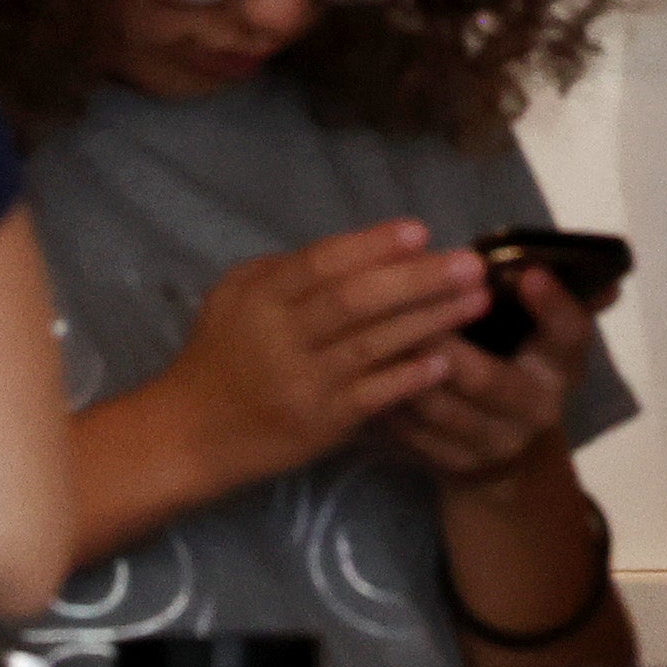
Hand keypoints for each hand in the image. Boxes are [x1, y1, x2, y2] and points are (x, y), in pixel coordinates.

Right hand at [156, 220, 488, 494]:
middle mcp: (283, 336)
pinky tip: (448, 359)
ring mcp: (305, 383)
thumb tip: (357, 249)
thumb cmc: (217, 357)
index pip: (323, 263)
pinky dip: (411, 376)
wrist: (190, 435)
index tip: (421, 231)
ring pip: (375, 345)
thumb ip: (285, 270)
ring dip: (431, 320)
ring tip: (476, 301)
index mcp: (261, 297)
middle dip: (419, 279)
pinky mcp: (322, 424)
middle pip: (357, 300)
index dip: (374, 245)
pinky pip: (375, 395)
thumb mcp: (233, 296)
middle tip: (471, 263)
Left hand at [384, 264, 598, 491]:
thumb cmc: (515, 360)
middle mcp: (535, 409)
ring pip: (442, 410)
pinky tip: (365, 374)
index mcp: (561, 365)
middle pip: (491, 382)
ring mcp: (492, 443)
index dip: (553, 307)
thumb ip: (557, 300)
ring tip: (375, 337)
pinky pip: (413, 433)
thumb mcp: (539, 332)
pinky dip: (388, 402)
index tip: (528, 274)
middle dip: (449, 349)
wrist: (501, 448)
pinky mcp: (453, 464)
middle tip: (414, 312)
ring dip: (405, 374)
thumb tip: (611, 277)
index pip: (569, 335)